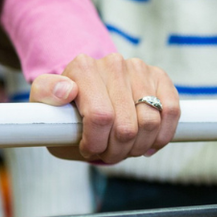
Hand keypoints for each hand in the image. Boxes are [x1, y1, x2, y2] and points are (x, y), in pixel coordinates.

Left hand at [30, 54, 179, 163]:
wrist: (88, 99)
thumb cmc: (66, 110)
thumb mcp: (44, 106)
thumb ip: (45, 95)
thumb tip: (67, 90)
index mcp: (82, 67)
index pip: (101, 116)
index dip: (97, 143)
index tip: (89, 149)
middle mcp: (113, 63)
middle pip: (127, 126)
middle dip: (117, 150)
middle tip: (107, 153)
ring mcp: (138, 68)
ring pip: (151, 122)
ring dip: (139, 146)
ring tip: (126, 148)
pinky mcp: (159, 77)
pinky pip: (171, 111)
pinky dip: (163, 135)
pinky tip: (149, 142)